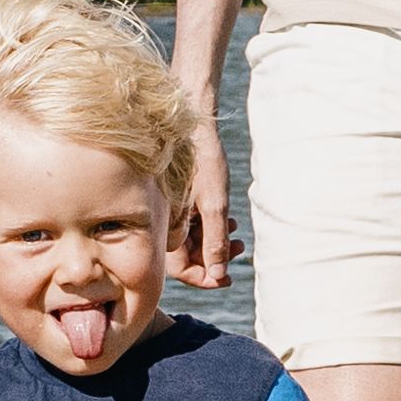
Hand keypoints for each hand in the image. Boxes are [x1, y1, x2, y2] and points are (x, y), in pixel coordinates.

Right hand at [175, 119, 236, 289]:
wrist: (193, 120)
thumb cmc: (202, 159)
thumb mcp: (215, 205)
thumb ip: (215, 242)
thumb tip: (218, 275)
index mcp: (164, 226)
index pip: (180, 270)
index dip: (205, 278)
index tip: (227, 279)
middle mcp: (161, 222)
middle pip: (186, 257)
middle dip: (213, 259)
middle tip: (238, 250)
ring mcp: (168, 212)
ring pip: (191, 242)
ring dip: (214, 242)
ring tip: (236, 233)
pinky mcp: (176, 201)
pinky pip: (191, 226)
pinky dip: (210, 227)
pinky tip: (228, 220)